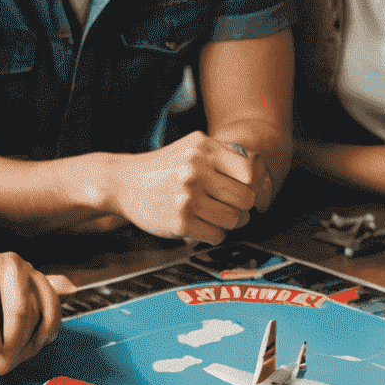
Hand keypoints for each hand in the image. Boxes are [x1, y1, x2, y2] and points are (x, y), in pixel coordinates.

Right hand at [95, 131, 258, 241]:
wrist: (122, 181)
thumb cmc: (163, 167)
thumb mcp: (192, 148)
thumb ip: (223, 156)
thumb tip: (262, 176)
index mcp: (203, 148)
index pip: (251, 171)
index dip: (253, 184)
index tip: (245, 189)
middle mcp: (195, 170)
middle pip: (246, 198)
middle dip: (243, 206)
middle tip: (234, 207)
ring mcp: (186, 197)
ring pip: (234, 219)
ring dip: (231, 222)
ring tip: (219, 216)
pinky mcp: (179, 222)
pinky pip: (217, 235)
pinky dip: (215, 234)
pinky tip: (204, 225)